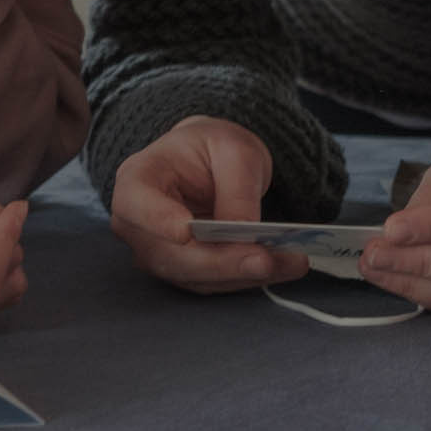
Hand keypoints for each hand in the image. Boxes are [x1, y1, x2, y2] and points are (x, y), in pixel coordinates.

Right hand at [108, 116, 307, 292]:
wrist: (208, 164)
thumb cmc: (211, 148)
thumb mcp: (233, 149)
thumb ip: (236, 187)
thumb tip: (243, 232)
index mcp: (138, 179)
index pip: (137, 204)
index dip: (158, 220)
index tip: (186, 232)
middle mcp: (138, 224)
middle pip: (172, 254)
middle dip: (223, 261)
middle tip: (265, 259)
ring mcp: (158, 253)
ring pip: (197, 276)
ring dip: (245, 274)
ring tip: (293, 261)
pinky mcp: (184, 271)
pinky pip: (216, 281)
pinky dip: (251, 277)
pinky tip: (285, 266)